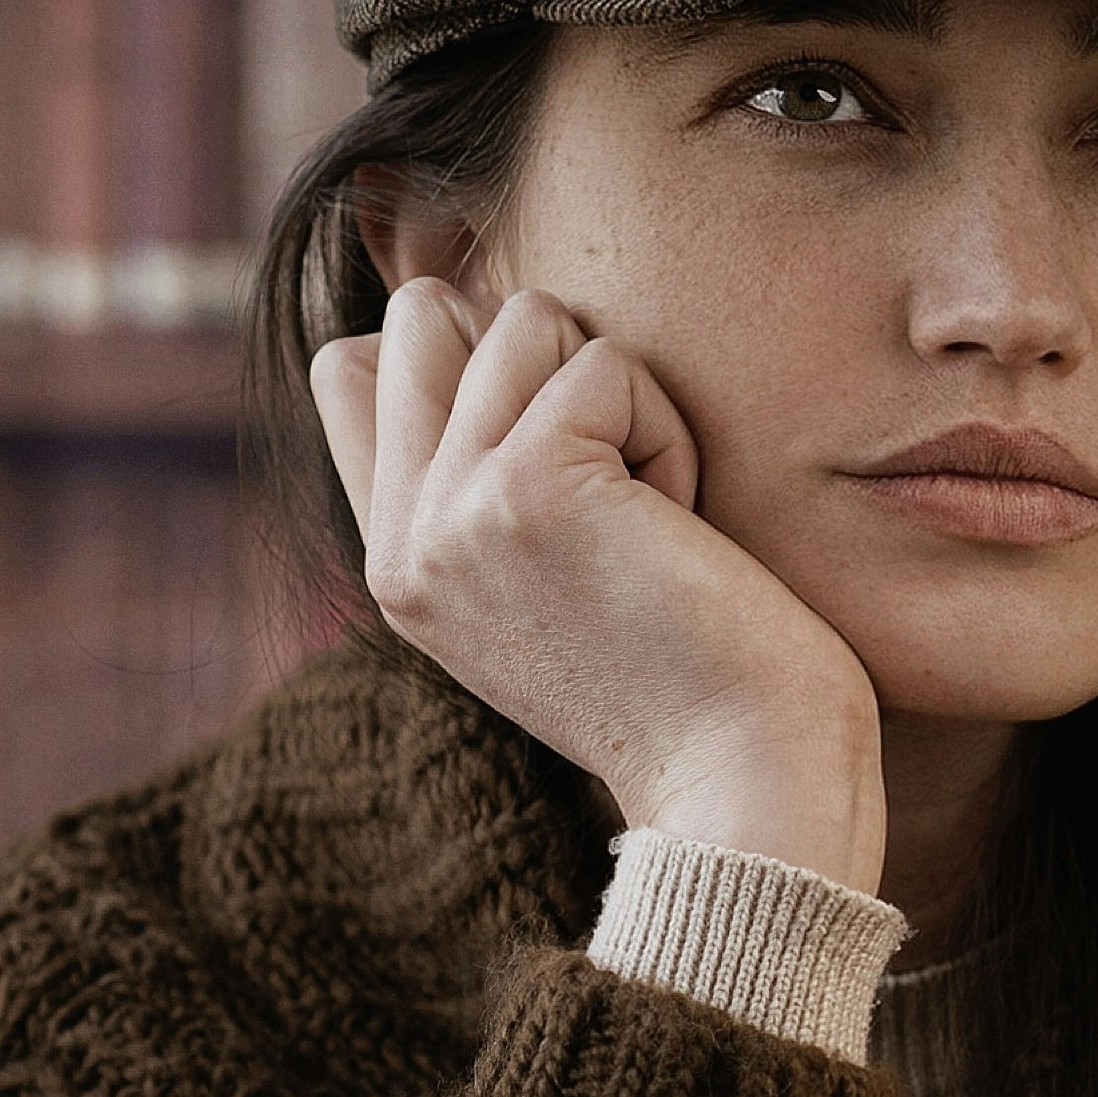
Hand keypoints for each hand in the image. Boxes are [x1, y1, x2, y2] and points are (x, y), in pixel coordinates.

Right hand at [310, 282, 885, 890]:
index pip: (350, 369)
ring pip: (524, 318)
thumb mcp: (545, 585)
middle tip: (610, 480)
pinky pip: (606, 364)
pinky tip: (680, 532)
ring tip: (651, 516)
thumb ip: (482, 483)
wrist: (747, 783)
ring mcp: (451, 513)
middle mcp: (402, 542)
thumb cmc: (692, 683)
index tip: (560, 452)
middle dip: (542, 359)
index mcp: (398, 566)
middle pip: (423, 313)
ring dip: (621, 396)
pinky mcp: (527, 486)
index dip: (464, 361)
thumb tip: (476, 325)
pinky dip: (667, 429)